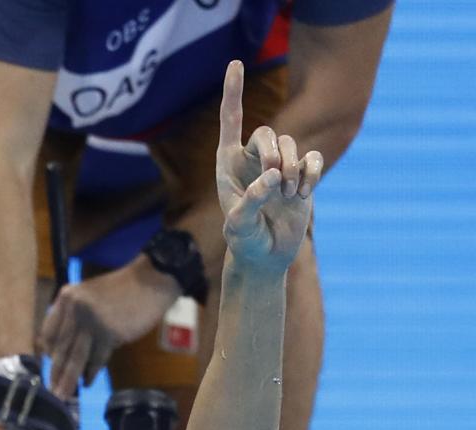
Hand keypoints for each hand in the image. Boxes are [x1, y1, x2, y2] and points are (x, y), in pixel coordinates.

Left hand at [38, 263, 176, 398]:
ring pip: (75, 357)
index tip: (50, 367)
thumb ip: (73, 318)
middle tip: (51, 392)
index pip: (49, 333)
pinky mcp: (109, 332)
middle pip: (60, 347)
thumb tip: (60, 352)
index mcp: (66, 298)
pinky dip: (91, 372)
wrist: (152, 280)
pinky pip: (96, 358)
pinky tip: (87, 382)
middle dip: (56, 372)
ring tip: (63, 396)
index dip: (49, 353)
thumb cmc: (121, 290)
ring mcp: (92, 320)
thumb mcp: (88, 296)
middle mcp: (75, 308)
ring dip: (69, 380)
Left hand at [216, 60, 322, 272]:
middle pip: (267, 133)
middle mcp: (252, 161)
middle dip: (273, 154)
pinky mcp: (300, 175)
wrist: (266, 256)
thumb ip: (251, 202)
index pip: (231, 121)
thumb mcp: (239, 228)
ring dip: (293, 168)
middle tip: (276, 181)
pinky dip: (310, 174)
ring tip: (289, 195)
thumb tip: (272, 178)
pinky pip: (312, 159)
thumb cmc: (244, 242)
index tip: (236, 63)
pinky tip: (303, 194)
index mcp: (228, 166)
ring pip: (291, 145)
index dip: (233, 93)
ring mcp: (278, 166)